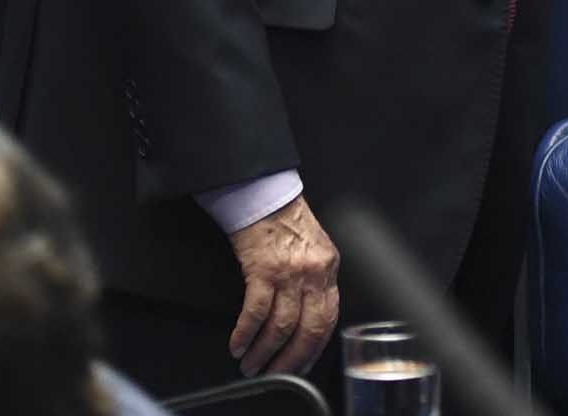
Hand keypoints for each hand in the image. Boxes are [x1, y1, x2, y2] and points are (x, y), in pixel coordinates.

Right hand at [226, 194, 339, 376]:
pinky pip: (256, 312)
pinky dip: (245, 334)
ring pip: (281, 326)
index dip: (315, 347)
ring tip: (251, 363)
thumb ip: (315, 280)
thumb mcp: (314, 250)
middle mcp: (314, 273)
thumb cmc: (286, 222)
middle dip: (290, 358)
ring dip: (263, 351)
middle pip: (308, 329)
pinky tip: (238, 344)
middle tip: (275, 372)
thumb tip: (306, 315)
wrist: (266, 196)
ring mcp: (290, 272)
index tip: (303, 363)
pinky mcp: (263, 269)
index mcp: (329, 268)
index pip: (329, 318)